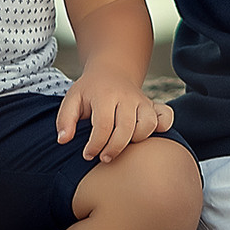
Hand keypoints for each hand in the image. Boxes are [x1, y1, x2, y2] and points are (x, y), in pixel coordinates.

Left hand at [55, 74, 173, 162]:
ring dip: (135, 141)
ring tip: (121, 146)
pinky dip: (161, 128)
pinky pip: (166, 117)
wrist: (111, 71)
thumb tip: (63, 140)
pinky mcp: (153, 105)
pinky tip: (145, 137)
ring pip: (148, 125)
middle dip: (114, 149)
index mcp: (105, 95)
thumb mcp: (72, 99)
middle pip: (126, 128)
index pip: (103, 125)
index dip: (95, 145)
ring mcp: (143, 100)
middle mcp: (127, 97)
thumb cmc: (89, 91)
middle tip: (103, 158)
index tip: (87, 155)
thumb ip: (65, 120)